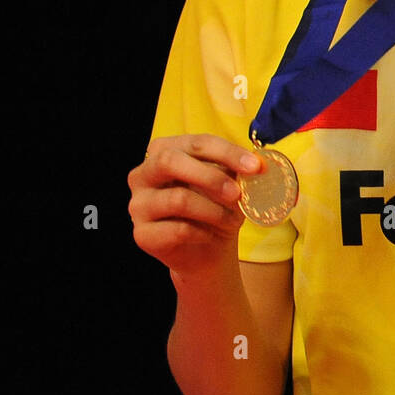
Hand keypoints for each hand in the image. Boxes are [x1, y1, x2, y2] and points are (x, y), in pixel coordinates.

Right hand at [128, 134, 261, 278]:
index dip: (227, 152)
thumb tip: (257, 164)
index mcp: (163, 152)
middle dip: (211, 177)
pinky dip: (203, 232)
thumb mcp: (228, 185)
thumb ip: (235, 171)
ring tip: (231, 221)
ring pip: (178, 199)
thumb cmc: (216, 209)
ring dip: (213, 211)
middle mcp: (142, 175)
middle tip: (237, 193)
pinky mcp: (142, 235)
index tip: (255, 166)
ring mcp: (138, 205)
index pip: (195, 142)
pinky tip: (210, 235)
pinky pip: (178, 229)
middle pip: (170, 161)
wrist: (208, 251)